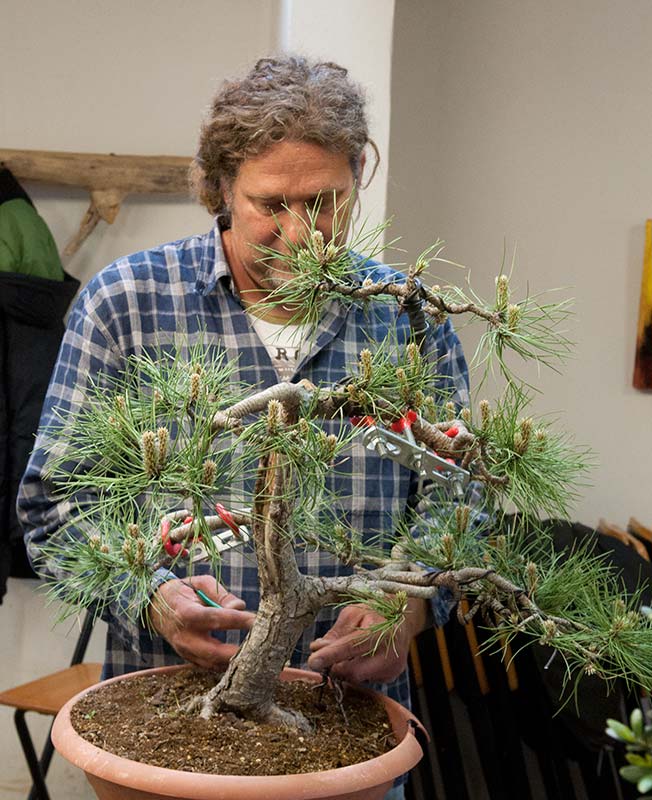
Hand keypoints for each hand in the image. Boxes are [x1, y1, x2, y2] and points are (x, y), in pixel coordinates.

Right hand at [149, 575, 255, 670]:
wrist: (155, 606)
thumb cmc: (184, 591)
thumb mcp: (201, 583)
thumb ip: (221, 594)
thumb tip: (241, 607)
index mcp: (186, 612)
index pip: (215, 618)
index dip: (237, 620)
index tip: (256, 620)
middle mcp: (184, 636)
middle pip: (213, 651)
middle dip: (237, 652)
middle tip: (259, 649)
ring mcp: (183, 650)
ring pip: (212, 664)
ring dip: (232, 661)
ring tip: (253, 656)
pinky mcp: (186, 658)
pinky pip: (208, 666)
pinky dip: (224, 664)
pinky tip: (240, 660)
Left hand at [307, 598, 426, 683]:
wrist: (403, 618)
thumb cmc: (375, 612)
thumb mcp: (354, 613)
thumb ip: (336, 632)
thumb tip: (317, 648)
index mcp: (381, 631)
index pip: (351, 646)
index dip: (330, 655)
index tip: (312, 661)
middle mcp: (390, 653)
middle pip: (353, 672)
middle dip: (334, 668)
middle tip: (322, 660)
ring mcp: (393, 668)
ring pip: (357, 679)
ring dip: (344, 669)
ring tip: (346, 653)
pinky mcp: (391, 677)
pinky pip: (365, 679)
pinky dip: (356, 671)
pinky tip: (360, 658)